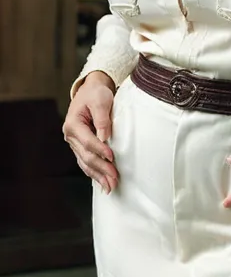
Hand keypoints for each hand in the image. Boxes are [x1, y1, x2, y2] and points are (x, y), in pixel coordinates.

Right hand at [62, 71, 118, 193]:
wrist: (91, 90)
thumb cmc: (96, 94)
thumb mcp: (100, 100)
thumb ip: (102, 119)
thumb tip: (105, 137)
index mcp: (73, 124)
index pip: (88, 141)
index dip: (100, 150)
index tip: (112, 157)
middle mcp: (71, 136)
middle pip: (86, 156)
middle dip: (101, 168)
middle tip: (114, 178)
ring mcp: (75, 142)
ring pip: (85, 162)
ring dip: (98, 175)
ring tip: (110, 187)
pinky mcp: (80, 146)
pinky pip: (86, 162)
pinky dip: (94, 172)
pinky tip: (102, 182)